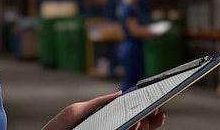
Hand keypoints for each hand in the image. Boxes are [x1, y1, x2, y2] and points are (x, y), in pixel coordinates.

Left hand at [41, 91, 164, 129]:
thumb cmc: (61, 128)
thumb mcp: (77, 112)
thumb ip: (99, 103)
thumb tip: (121, 94)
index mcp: (106, 123)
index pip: (130, 118)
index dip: (145, 112)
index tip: (157, 103)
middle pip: (138, 128)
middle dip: (151, 119)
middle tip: (159, 109)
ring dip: (145, 126)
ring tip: (149, 116)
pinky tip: (136, 124)